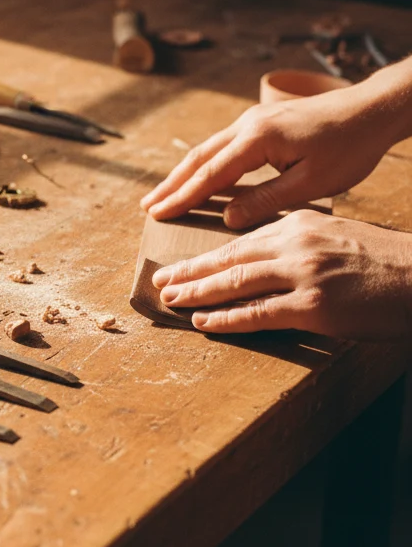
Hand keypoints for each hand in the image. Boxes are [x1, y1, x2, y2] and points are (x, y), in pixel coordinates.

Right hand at [140, 76, 408, 228]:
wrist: (373, 109)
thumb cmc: (350, 147)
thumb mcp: (313, 182)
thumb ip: (268, 200)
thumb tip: (228, 217)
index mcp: (258, 139)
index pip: (211, 175)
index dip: (182, 198)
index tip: (158, 214)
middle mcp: (248, 125)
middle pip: (199, 158)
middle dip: (171, 184)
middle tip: (147, 207)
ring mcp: (253, 120)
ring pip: (208, 150)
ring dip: (183, 174)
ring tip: (162, 195)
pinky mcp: (262, 122)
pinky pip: (223, 146)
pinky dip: (204, 165)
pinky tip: (199, 178)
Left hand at [151, 210, 411, 339]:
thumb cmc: (384, 263)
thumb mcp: (335, 237)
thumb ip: (297, 245)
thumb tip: (262, 261)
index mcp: (299, 225)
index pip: (241, 242)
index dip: (206, 256)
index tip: (180, 265)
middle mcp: (296, 245)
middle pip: (229, 259)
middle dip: (190, 272)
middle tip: (161, 281)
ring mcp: (303, 275)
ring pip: (235, 284)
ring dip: (197, 293)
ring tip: (171, 300)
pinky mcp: (313, 306)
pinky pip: (257, 314)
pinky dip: (225, 319)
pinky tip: (203, 321)